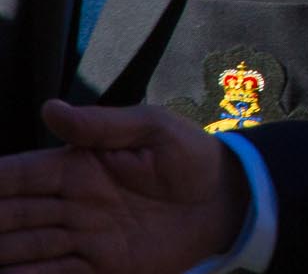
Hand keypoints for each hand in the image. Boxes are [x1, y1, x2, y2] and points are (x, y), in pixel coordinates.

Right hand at [0, 101, 247, 272]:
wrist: (227, 200)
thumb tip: (50, 109)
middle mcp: (71, 204)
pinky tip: (10, 272)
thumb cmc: (191, 156)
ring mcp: (83, 238)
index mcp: (77, 167)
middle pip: (14, 215)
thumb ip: (101, 124)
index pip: (20, 175)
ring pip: (26, 249)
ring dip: (6, 252)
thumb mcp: (152, 128)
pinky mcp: (101, 268)